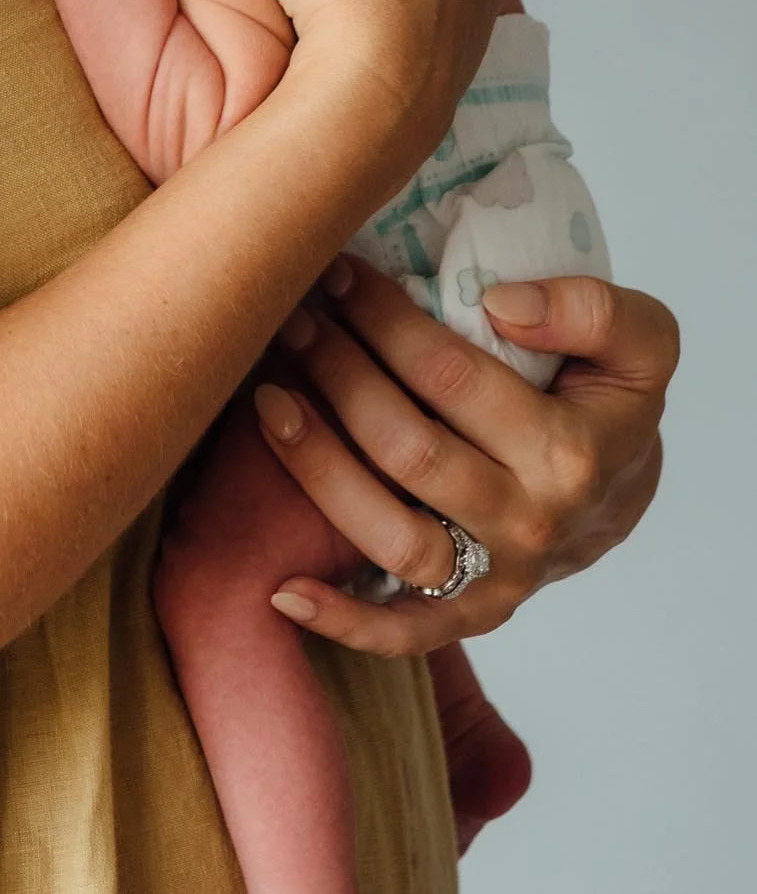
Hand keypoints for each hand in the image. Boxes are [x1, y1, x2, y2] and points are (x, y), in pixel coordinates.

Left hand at [250, 254, 678, 653]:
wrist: (624, 489)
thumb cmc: (608, 399)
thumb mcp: (637, 339)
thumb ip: (588, 309)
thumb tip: (500, 304)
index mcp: (568, 451)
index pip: (449, 376)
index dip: (382, 318)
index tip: (337, 273)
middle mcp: (529, 523)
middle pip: (406, 449)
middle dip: (337, 373)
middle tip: (292, 317)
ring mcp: (496, 577)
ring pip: (390, 535)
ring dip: (317, 467)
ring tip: (267, 398)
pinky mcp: (471, 614)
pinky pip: (404, 632)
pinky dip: (343, 621)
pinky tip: (281, 589)